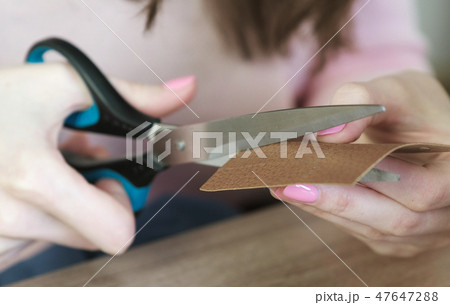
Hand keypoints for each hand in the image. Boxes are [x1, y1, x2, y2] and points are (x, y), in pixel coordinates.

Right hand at [0, 63, 195, 270]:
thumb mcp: (62, 84)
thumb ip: (132, 95)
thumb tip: (188, 89)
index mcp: (33, 179)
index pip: (114, 233)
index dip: (119, 205)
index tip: (103, 178)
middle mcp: (5, 218)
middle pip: (89, 237)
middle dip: (89, 203)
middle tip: (66, 168)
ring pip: (55, 242)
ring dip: (58, 211)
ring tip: (34, 173)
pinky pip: (24, 248)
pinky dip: (31, 221)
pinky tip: (16, 189)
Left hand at [272, 71, 449, 256]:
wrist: (418, 129)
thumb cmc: (414, 109)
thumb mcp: (397, 89)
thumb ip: (365, 100)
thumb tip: (328, 131)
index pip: (422, 190)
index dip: (373, 181)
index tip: (323, 168)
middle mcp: (448, 212)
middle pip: (395, 220)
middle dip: (338, 201)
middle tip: (288, 183)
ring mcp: (426, 231)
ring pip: (374, 230)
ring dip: (325, 209)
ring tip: (284, 186)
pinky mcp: (399, 237)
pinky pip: (363, 232)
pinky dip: (330, 213)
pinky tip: (300, 194)